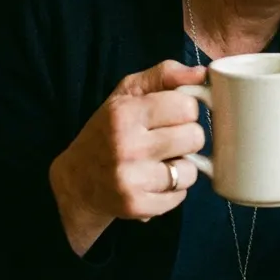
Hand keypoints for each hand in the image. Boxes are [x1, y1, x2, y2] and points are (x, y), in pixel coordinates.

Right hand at [49, 60, 206, 255]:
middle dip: (186, 138)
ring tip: (159, 163)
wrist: (77, 181)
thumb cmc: (108, 131)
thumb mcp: (127, 93)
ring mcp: (130, 179)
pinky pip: (180, 196)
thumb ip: (164, 74)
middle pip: (195, 137)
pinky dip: (173, 191)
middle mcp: (126, 146)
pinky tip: (153, 183)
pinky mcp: (136, 206)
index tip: (172, 116)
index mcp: (124, 113)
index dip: (185, 110)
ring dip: (181, 167)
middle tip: (166, 140)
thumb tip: (201, 73)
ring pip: (191, 171)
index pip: (187, 106)